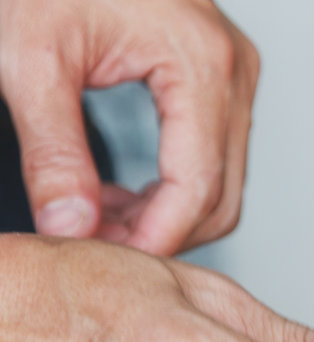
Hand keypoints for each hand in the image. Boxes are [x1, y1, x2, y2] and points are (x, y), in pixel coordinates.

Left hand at [0, 0, 258, 255]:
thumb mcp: (31, 58)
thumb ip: (53, 152)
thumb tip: (71, 228)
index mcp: (202, 62)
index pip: (198, 188)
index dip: (154, 238)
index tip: (106, 261)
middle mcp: (233, 69)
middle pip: (222, 196)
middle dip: (161, 232)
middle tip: (91, 242)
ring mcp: (234, 74)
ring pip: (222, 183)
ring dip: (167, 214)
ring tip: (98, 216)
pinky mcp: (221, 78)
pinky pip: (214, 156)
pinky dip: (173, 187)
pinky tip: (122, 191)